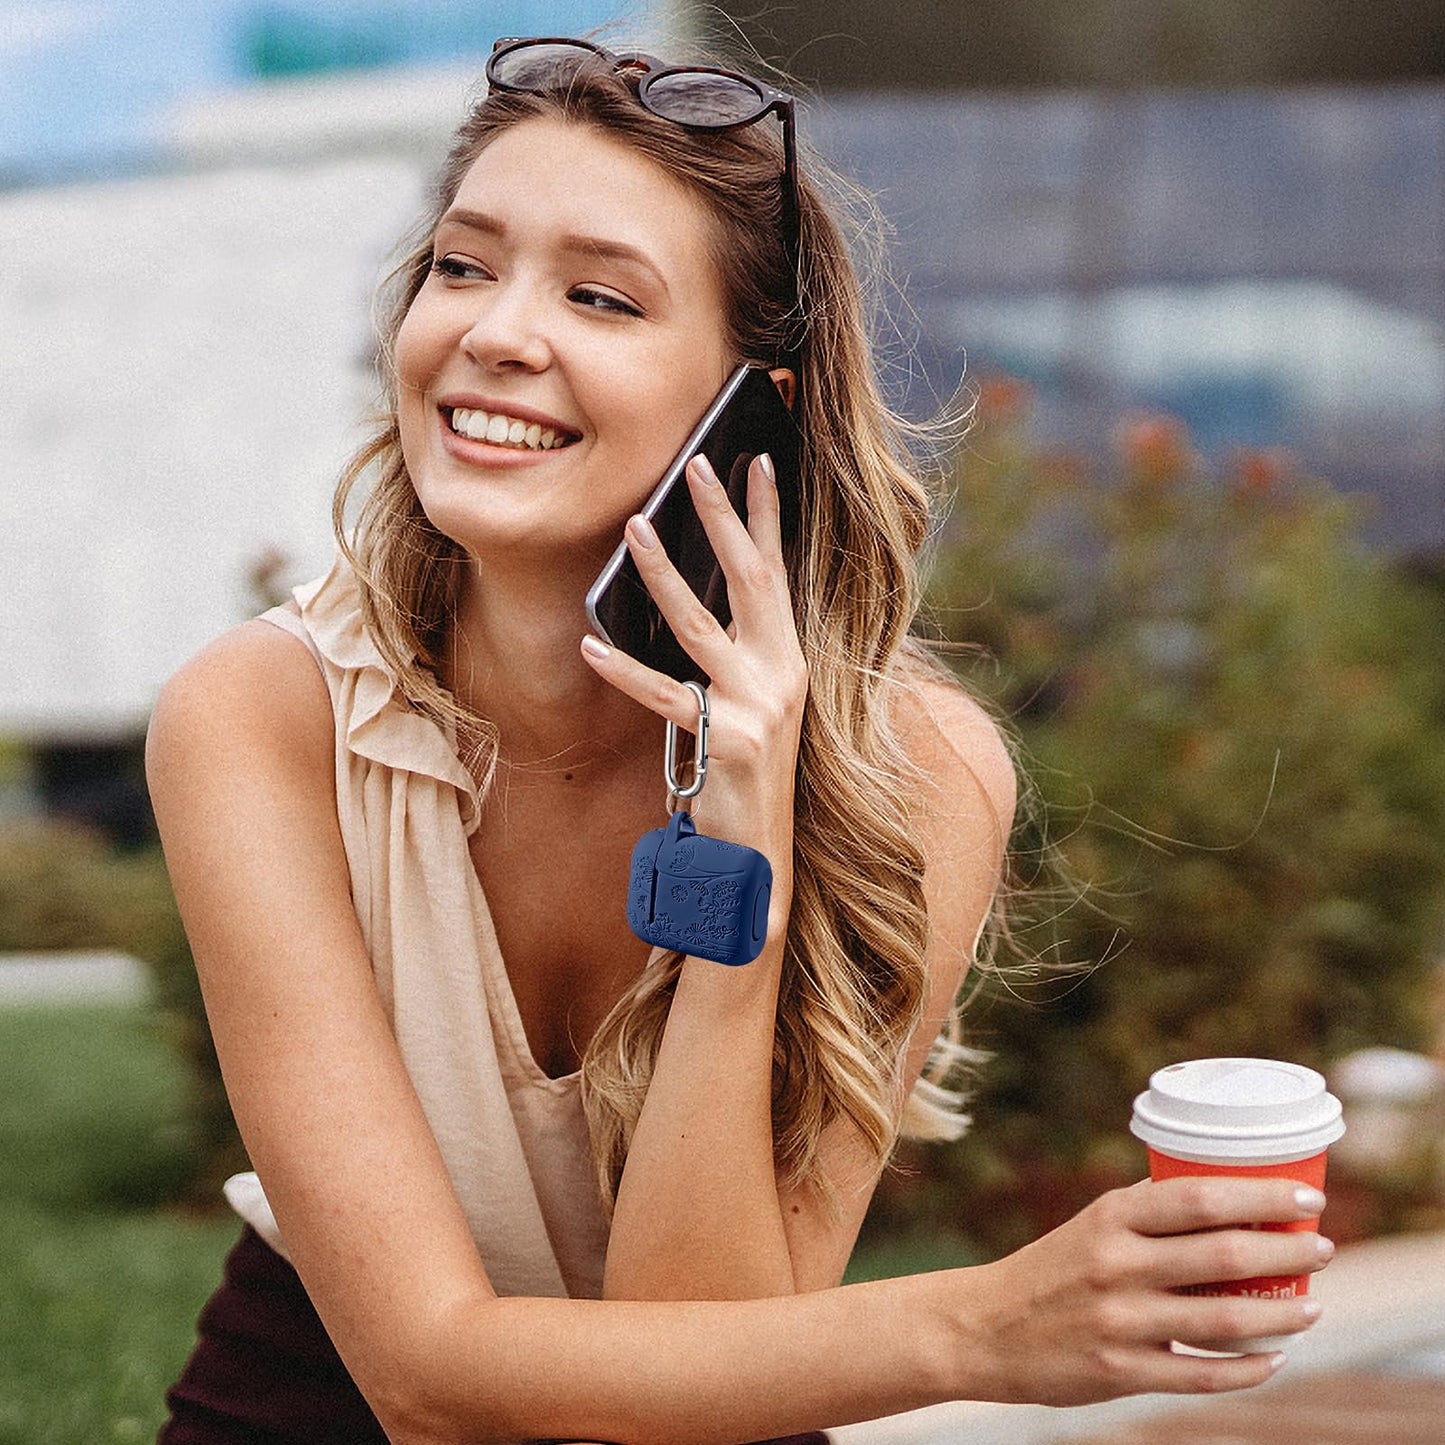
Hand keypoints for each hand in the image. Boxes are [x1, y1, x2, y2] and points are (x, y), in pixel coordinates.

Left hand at [582, 453, 806, 868]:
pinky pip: (664, 696)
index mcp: (789, 659)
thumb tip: (689, 593)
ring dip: (664, 572)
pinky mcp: (725, 741)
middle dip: (723, 518)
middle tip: (697, 465)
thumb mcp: (752, 702)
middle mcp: (781, 674)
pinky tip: (591, 645)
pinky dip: (624, 670)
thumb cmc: (744, 772)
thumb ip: (733, 651)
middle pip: (751, 580)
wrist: (758, 853)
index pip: (778, 573)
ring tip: (634, 527)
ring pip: (700, 627)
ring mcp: (757, 707)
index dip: (768, 517)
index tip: (759, 462)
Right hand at [956, 1177, 1333, 1405]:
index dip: (1261, 1199)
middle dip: (1285, 1253)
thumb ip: (1148, 1217)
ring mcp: (1120, 1322)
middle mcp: (1117, 1265)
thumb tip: (1223, 1201)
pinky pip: (1201, 1376)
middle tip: (1321, 1250)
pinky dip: (1247, 1369)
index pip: (1199, 1199)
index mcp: (1110, 1218)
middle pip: (1222, 1256)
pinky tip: (1273, 1358)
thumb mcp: (1091, 1227)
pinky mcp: (1121, 1372)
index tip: (1306, 1200)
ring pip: (1222, 1321)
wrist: (986, 1328)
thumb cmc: (1052, 1270)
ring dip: (1280, 1315)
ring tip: (1312, 1307)